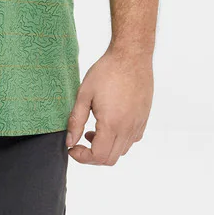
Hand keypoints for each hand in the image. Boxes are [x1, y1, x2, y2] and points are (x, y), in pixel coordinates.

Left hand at [65, 45, 152, 164]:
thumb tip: (70, 141)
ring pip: (122, 151)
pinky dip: (119, 141)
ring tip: (92, 131)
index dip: (82, 157)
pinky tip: (110, 125)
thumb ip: (76, 120)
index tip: (72, 147)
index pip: (98, 156)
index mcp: (112, 124)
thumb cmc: (106, 71)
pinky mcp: (143, 119)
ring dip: (105, 148)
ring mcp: (138, 125)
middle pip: (110, 159)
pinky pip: (132, 140)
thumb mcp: (84, 94)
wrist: (131, 56)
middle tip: (80, 142)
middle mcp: (128, 129)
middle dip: (92, 156)